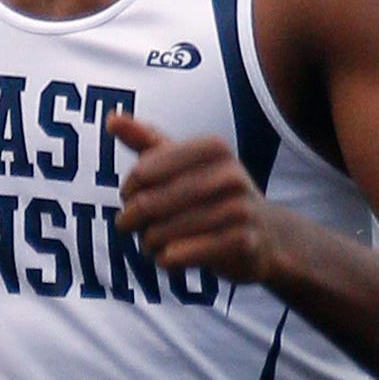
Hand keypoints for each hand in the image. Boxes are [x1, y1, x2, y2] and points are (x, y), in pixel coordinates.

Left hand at [110, 113, 280, 284]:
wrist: (266, 236)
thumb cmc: (214, 195)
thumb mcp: (184, 162)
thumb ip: (147, 140)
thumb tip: (112, 119)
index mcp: (214, 147)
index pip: (143, 171)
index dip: (128, 189)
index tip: (129, 198)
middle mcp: (231, 175)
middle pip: (149, 204)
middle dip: (131, 220)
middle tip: (130, 226)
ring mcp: (239, 210)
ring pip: (161, 233)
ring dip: (147, 243)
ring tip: (150, 244)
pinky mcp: (241, 243)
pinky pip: (179, 255)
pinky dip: (166, 260)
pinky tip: (169, 258)